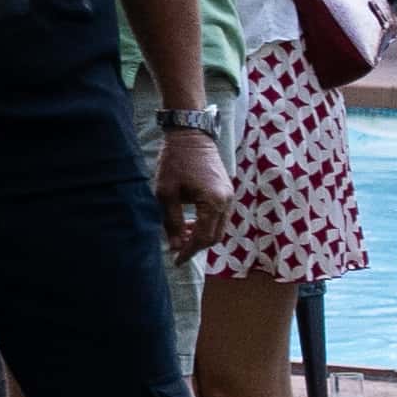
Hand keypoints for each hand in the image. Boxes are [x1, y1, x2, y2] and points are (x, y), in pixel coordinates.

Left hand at [151, 127, 234, 260]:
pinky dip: (206, 223)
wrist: (191, 135)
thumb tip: (175, 245)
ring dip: (201, 235)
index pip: (204, 238)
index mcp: (213, 202)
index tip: (176, 260)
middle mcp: (227, 201)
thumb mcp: (166, 193)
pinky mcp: (227, 192)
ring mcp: (229, 196)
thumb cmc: (175, 161)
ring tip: (180, 234)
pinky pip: (219, 216)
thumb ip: (172, 221)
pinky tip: (189, 222)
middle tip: (177, 248)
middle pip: (215, 236)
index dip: (189, 251)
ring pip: (219, 227)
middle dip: (196, 246)